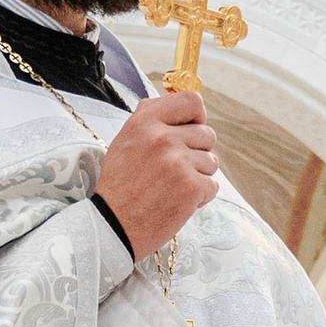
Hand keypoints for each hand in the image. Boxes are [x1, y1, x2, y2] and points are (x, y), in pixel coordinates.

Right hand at [93, 91, 219, 259]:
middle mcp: (162, 137)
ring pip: (211, 162)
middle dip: (197, 152)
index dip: (197, 116)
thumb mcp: (126, 140)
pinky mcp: (191, 187)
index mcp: (145, 121)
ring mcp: (178, 162)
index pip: (191, 101)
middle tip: (175, 170)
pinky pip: (212, 185)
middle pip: (206, 134)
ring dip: (198, 176)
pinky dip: (200, 196)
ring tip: (172, 187)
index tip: (192, 128)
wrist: (112, 225)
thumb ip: (153, 120)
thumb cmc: (120, 186)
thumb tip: (183, 107)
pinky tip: (177, 201)